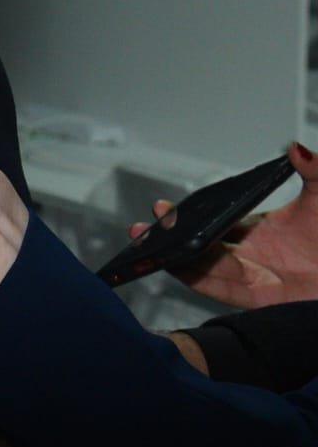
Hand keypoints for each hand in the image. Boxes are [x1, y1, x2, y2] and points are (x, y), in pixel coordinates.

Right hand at [128, 143, 317, 309]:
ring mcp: (254, 278)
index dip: (187, 217)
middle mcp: (251, 256)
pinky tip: (175, 265)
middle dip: (170, 237)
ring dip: (174, 257)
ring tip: (150, 243)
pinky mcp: (261, 299)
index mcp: (258, 231)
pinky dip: (196, 278)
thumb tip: (293, 147)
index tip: (165, 206)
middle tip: (146, 225)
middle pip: (200, 247)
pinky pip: (221, 289)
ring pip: (204, 268)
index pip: (214, 223)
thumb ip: (312, 171)